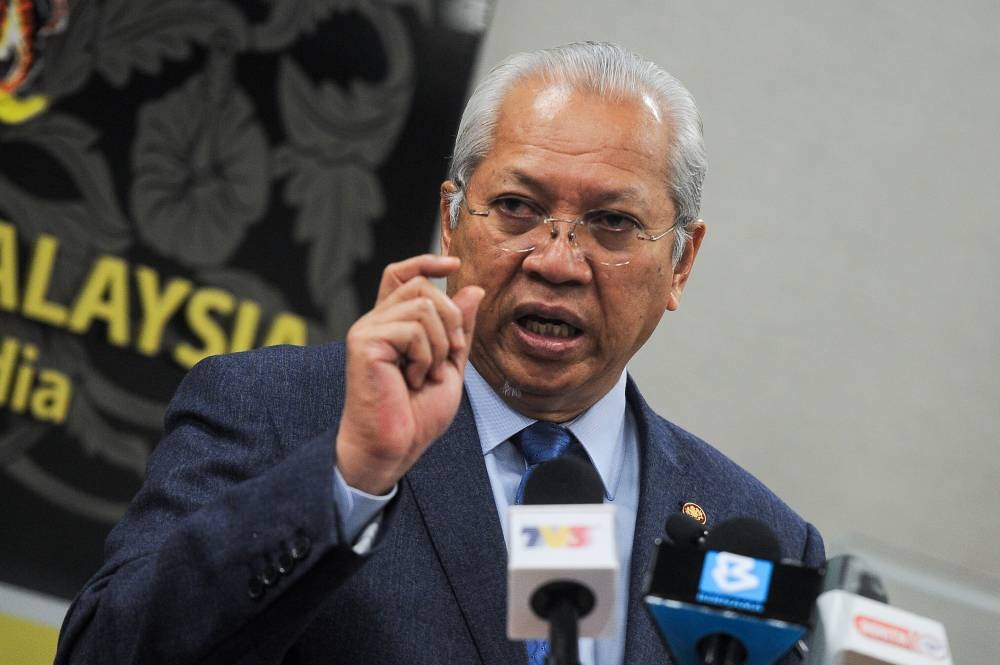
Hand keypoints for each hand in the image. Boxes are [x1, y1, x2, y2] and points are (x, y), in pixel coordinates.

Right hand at [335, 255, 483, 494]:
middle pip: (421, 286)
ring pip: (422, 306)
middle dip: (451, 318)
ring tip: (428, 374)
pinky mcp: (364, 343)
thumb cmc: (416, 415)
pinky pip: (412, 329)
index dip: (426, 262)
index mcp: (392, 325)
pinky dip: (426, 357)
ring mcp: (367, 331)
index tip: (455, 264)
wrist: (394, 447)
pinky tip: (413, 380)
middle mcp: (375, 322)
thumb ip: (459, 328)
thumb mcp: (450, 365)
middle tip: (451, 356)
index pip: (402, 275)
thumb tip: (472, 289)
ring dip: (440, 344)